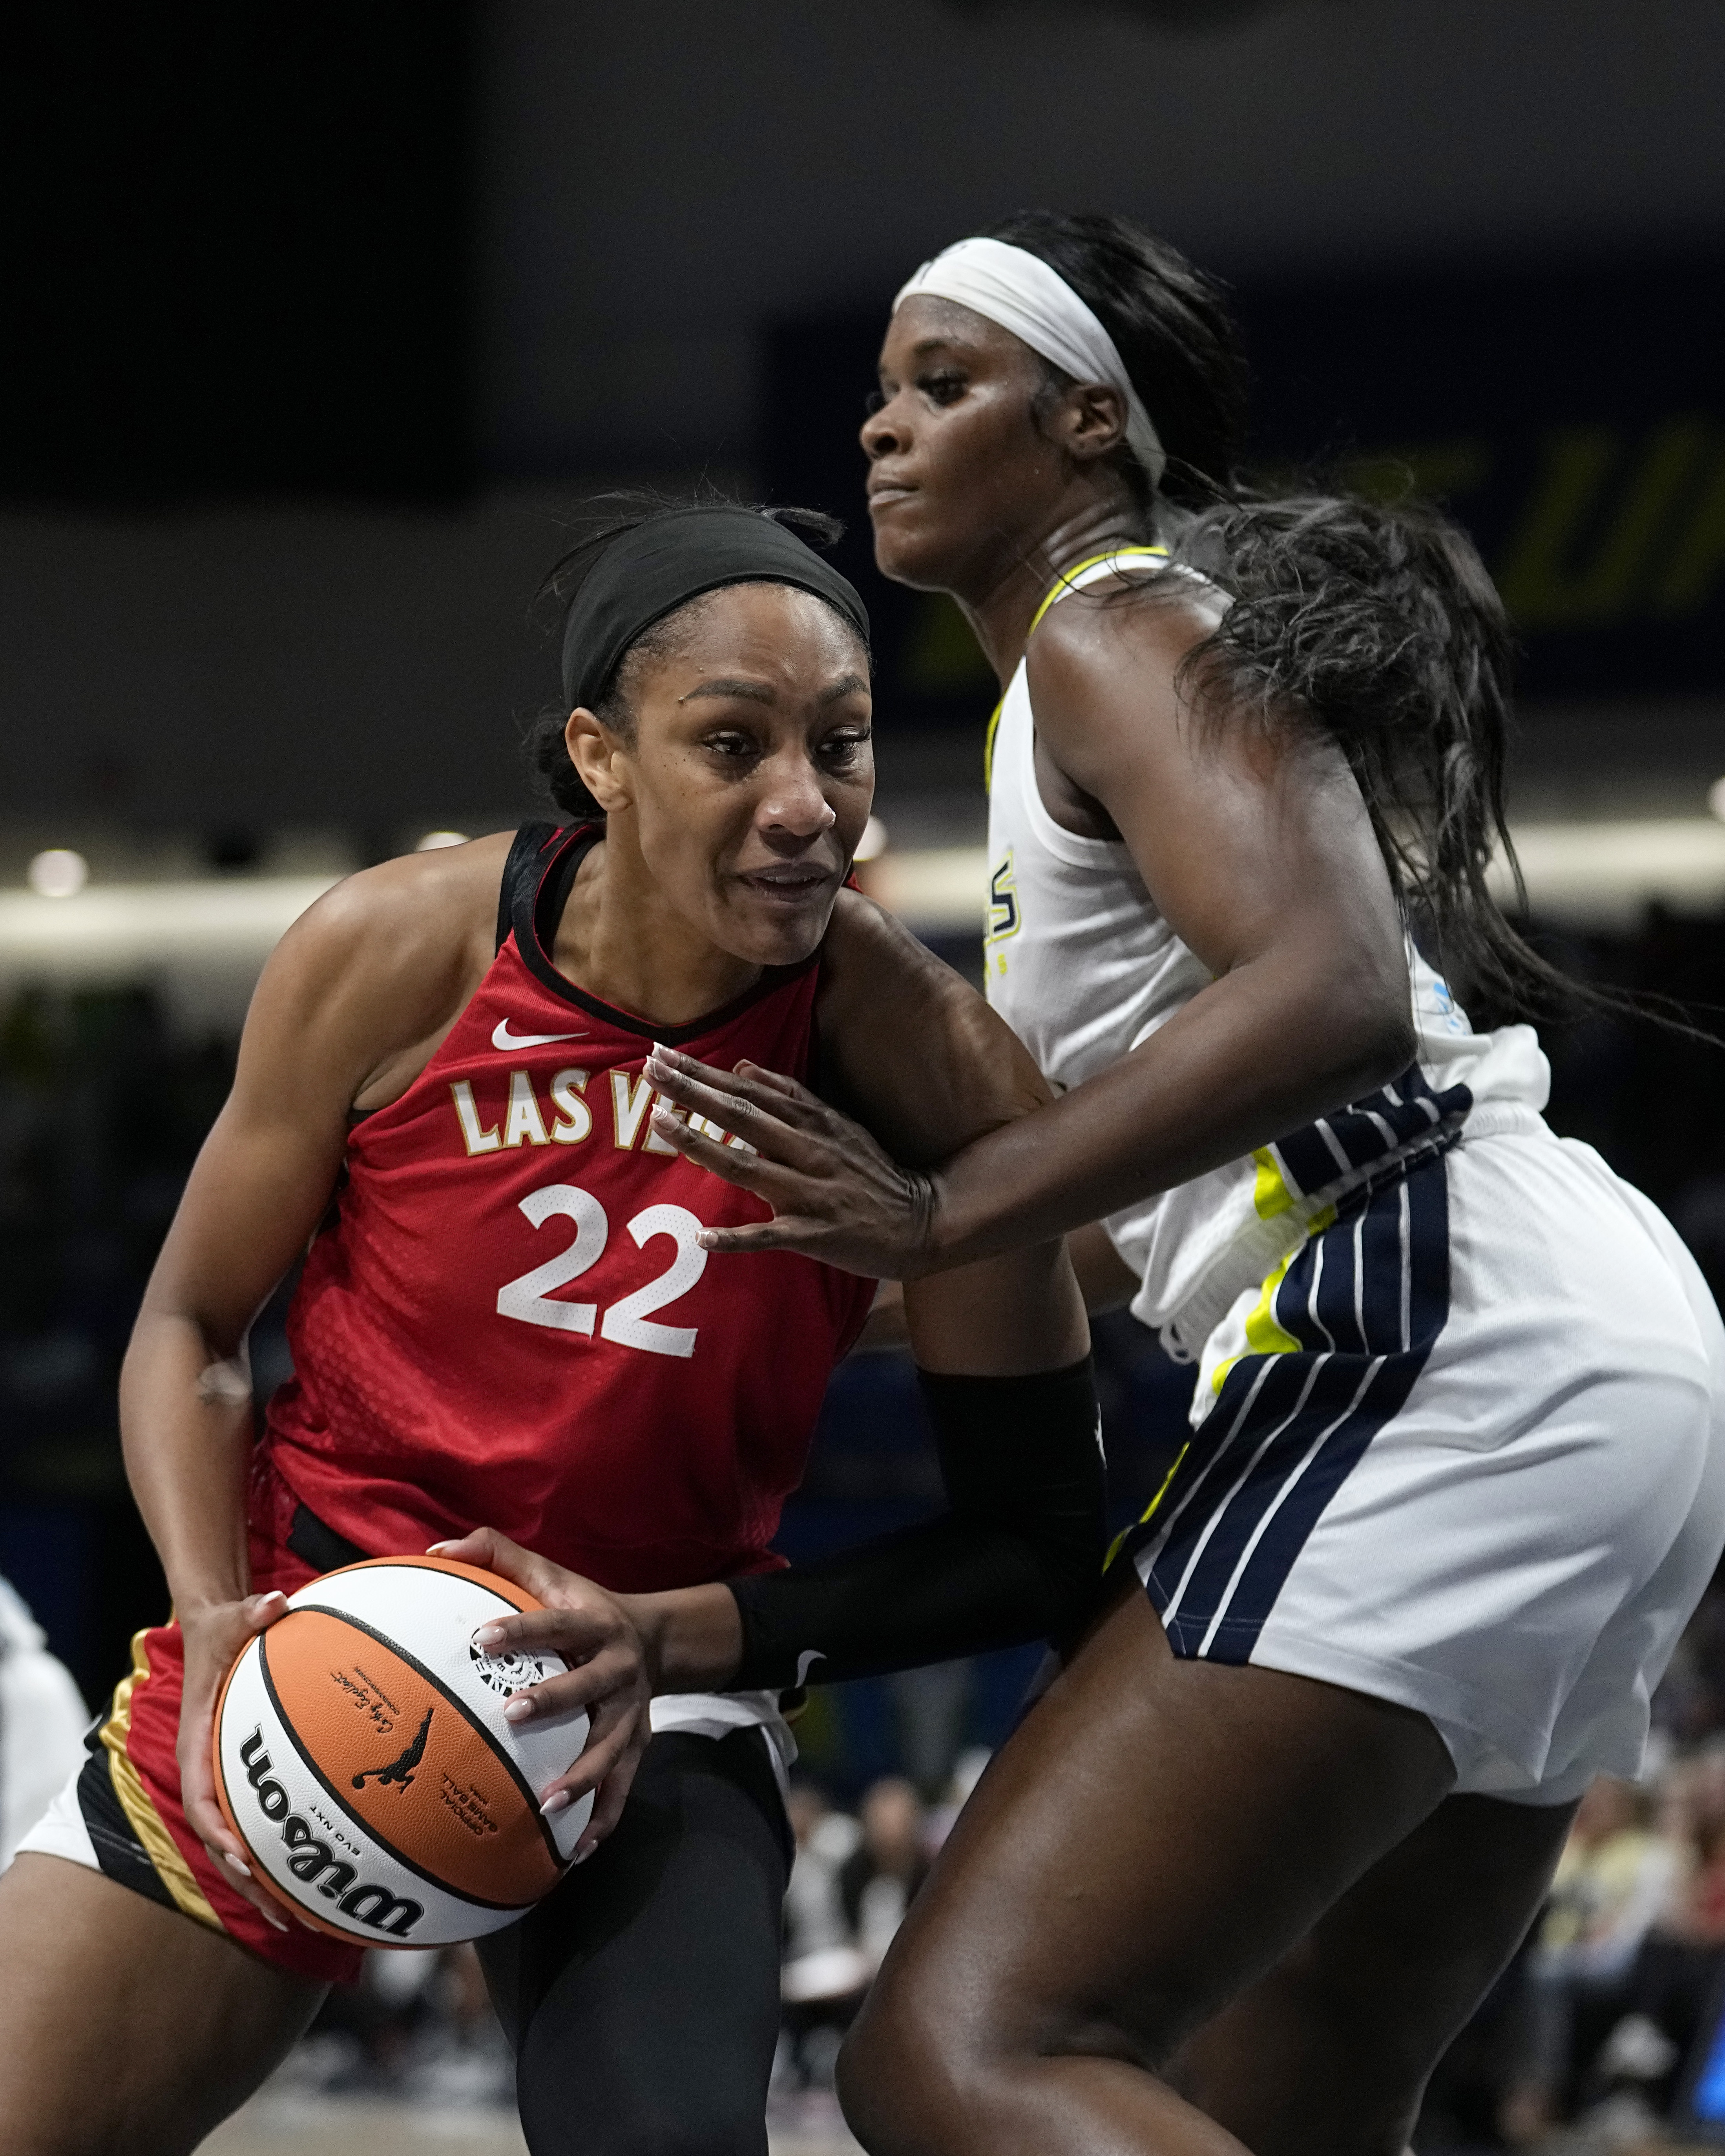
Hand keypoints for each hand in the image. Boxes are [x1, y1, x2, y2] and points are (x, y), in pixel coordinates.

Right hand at [177, 1591, 296, 1931]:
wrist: (215, 1624)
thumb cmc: (224, 1626)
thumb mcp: (233, 1617)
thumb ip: (250, 1612)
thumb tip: (271, 1602)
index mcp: (199, 1741)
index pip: (201, 1798)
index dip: (219, 1833)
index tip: (242, 1862)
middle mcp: (209, 1766)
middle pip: (222, 1837)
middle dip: (248, 1879)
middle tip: (284, 1917)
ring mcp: (229, 1775)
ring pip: (241, 1838)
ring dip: (266, 1879)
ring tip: (302, 1920)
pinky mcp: (247, 1773)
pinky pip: (262, 1816)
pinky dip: (283, 1846)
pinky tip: (320, 1871)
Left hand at [430, 1528, 654, 1860]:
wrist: (655, 1637)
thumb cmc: (581, 1606)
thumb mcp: (550, 1574)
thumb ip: (497, 1553)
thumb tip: (436, 1550)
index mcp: (594, 1622)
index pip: (557, 1623)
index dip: (522, 1629)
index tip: (482, 1639)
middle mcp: (619, 1667)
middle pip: (591, 1684)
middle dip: (555, 1699)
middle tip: (511, 1715)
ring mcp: (632, 1711)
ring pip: (612, 1746)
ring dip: (583, 1776)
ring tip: (547, 1804)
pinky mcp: (639, 1744)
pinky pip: (623, 1787)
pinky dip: (603, 1818)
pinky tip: (576, 1850)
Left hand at [641, 1046, 938, 1279]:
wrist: (921, 1221)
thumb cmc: (872, 1172)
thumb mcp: (838, 1123)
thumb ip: (791, 1095)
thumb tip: (744, 1065)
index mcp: (811, 1122)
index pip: (748, 1090)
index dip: (704, 1072)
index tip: (663, 1054)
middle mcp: (808, 1151)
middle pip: (742, 1116)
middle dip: (693, 1092)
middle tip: (650, 1070)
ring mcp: (811, 1193)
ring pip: (748, 1166)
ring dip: (702, 1145)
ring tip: (662, 1125)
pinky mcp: (815, 1235)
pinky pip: (770, 1237)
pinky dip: (737, 1238)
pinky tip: (703, 1238)